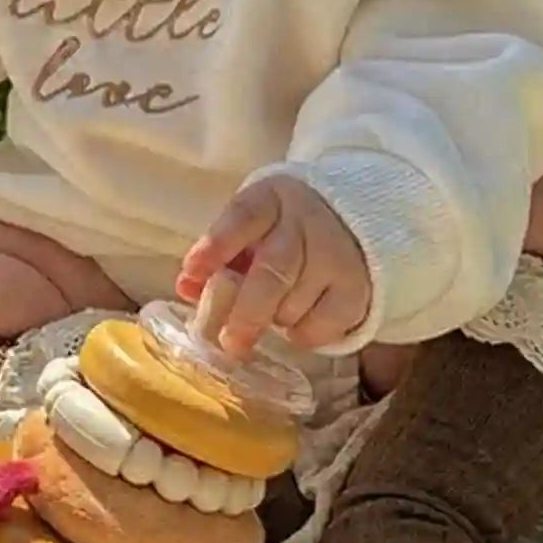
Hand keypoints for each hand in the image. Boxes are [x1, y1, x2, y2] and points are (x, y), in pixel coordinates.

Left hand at [177, 175, 372, 357]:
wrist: (352, 223)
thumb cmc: (282, 230)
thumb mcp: (251, 229)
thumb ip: (219, 256)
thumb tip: (186, 288)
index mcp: (272, 199)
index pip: (243, 218)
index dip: (216, 246)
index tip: (192, 274)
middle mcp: (307, 222)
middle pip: (275, 270)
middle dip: (247, 311)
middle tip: (229, 342)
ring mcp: (337, 255)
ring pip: (295, 303)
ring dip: (273, 320)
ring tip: (267, 314)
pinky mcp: (356, 289)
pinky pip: (321, 325)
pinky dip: (301, 334)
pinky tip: (295, 322)